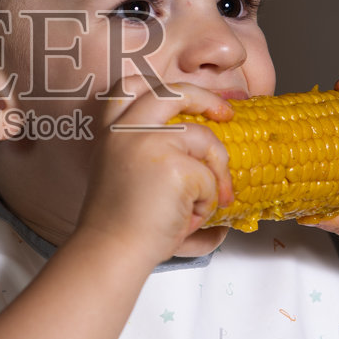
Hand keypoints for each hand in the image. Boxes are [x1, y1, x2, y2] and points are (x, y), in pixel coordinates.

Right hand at [72, 75, 235, 265]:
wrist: (112, 251)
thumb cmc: (121, 227)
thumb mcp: (130, 178)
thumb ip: (158, 157)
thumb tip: (207, 158)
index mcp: (113, 133)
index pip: (130, 86)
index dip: (160, 86)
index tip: (186, 100)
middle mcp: (128, 130)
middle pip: (174, 92)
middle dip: (206, 98)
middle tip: (226, 114)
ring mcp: (151, 143)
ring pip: (205, 140)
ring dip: (214, 174)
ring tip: (202, 205)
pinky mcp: (174, 166)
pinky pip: (209, 178)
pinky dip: (206, 203)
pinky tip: (186, 219)